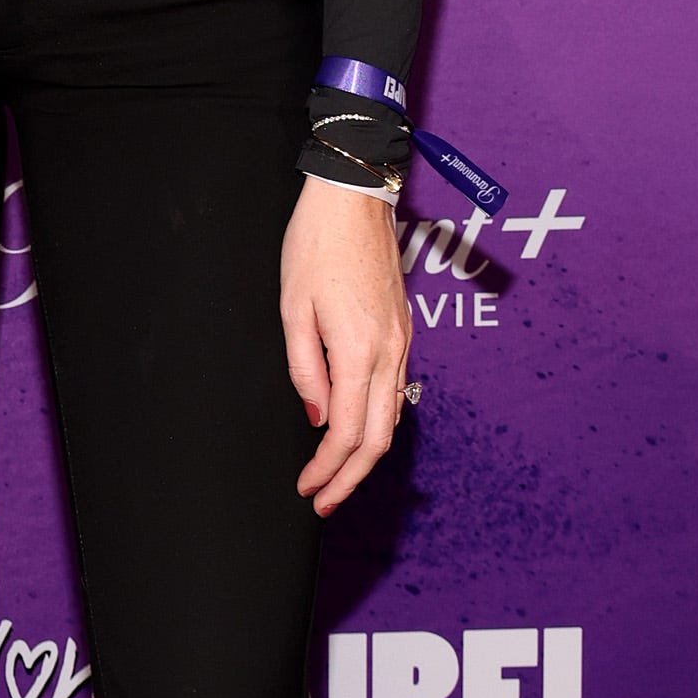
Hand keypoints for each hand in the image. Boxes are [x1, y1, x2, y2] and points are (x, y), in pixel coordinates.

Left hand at [280, 172, 410, 514]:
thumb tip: (315, 416)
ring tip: (336, 475)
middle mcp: (390, 353)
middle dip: (349, 479)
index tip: (307, 490)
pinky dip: (377, 422)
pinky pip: (396, 391)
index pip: (346, 434)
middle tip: (322, 500)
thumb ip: (304, 367)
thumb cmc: (315, 244)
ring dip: (365, 455)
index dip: (327, 470)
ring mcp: (403, 342)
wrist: (354, 197)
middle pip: (378, 440)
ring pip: (392, 419)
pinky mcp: (404, 330)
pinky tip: (355, 427)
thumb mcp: (292, 306)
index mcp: (359, 351)